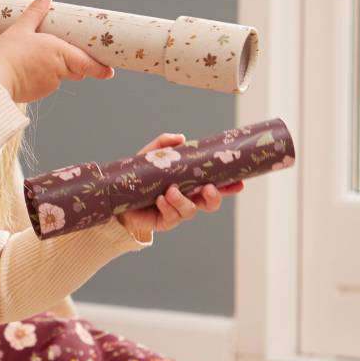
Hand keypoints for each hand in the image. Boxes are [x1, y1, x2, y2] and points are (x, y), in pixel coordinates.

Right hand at [0, 0, 113, 102]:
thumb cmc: (7, 54)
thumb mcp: (21, 28)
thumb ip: (36, 12)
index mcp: (59, 52)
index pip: (86, 63)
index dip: (100, 69)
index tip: (110, 72)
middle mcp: (58, 71)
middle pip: (75, 70)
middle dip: (75, 63)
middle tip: (71, 53)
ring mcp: (48, 85)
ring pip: (59, 77)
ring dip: (56, 69)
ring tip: (37, 58)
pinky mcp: (38, 94)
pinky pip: (45, 84)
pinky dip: (41, 77)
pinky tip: (26, 70)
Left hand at [115, 133, 244, 242]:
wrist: (119, 195)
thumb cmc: (140, 175)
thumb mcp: (151, 156)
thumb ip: (163, 144)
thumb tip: (181, 138)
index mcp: (191, 183)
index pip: (215, 185)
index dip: (229, 186)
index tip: (240, 183)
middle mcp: (188, 198)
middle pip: (210, 203)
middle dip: (214, 197)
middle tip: (209, 188)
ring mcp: (177, 212)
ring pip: (190, 210)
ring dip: (183, 200)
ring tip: (171, 190)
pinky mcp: (164, 222)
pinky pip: (171, 216)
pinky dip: (168, 206)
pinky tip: (160, 199)